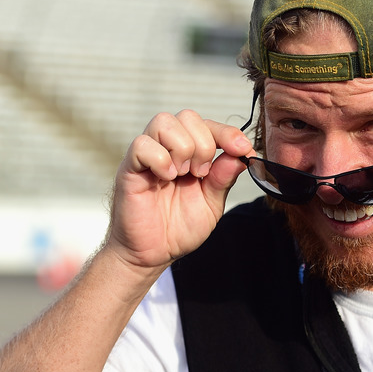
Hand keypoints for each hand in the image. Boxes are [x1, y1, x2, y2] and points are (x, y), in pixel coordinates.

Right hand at [105, 110, 253, 272]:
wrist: (152, 254)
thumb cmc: (179, 229)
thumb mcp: (211, 204)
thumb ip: (223, 178)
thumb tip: (240, 155)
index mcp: (190, 154)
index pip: (209, 126)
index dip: (228, 133)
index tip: (243, 149)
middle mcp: (167, 149)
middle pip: (187, 116)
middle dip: (204, 144)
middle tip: (201, 174)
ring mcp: (147, 156)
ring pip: (163, 122)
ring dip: (181, 148)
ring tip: (181, 176)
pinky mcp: (129, 168)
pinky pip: (142, 144)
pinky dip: (159, 159)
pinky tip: (165, 178)